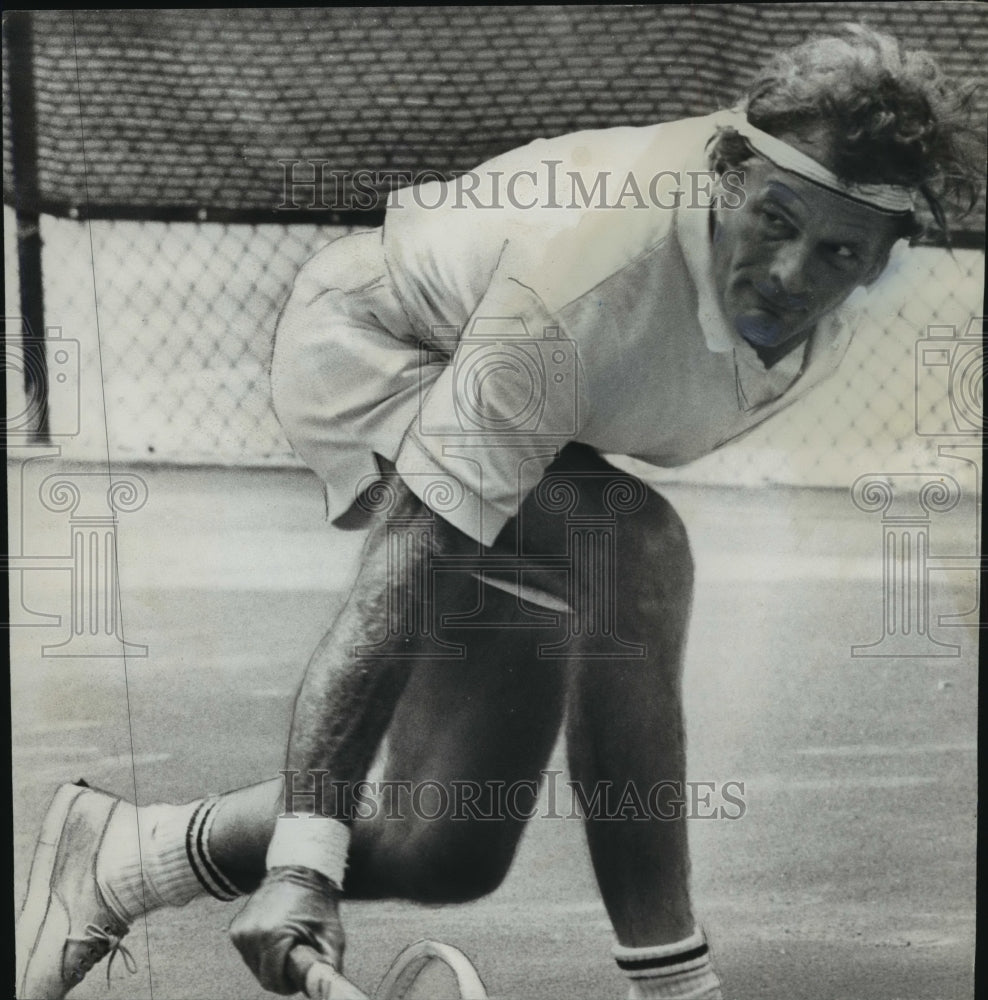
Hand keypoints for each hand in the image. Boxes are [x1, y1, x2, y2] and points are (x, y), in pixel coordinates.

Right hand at [229, 866, 344, 994]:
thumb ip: (328, 968)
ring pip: (254, 965)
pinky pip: (249, 952)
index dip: (289, 984)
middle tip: (297, 956)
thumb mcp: (331, 935)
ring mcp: (241, 929)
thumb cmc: (319, 903)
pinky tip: (277, 934)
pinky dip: (262, 950)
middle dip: (280, 972)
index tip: (301, 974)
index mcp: (272, 936)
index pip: (273, 981)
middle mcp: (251, 933)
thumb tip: (328, 992)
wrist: (301, 870)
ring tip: (288, 941)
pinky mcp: (237, 926)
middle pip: (262, 975)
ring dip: (270, 961)